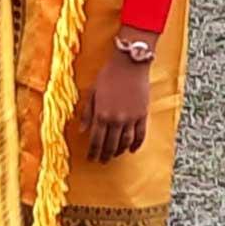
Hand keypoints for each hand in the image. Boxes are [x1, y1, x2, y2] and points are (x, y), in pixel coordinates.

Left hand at [79, 48, 152, 163]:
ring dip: (119, 151)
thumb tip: (82, 130)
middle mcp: (116, 119)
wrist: (130, 64)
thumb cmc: (108, 75)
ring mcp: (131, 118)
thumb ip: (87, 113)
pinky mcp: (143, 115)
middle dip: (105, 155)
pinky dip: (136, 144)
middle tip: (101, 161)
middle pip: (110, 144)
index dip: (93, 152)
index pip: (96, 140)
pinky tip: (132, 149)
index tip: (90, 158)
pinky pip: (140, 135)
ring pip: (125, 142)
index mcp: (101, 114)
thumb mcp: (92, 92)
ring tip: (114, 156)